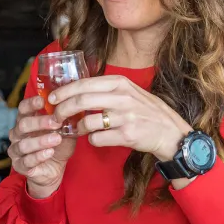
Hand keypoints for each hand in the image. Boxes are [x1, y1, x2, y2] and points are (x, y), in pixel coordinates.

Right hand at [7, 95, 76, 198]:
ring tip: (56, 139)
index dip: (31, 103)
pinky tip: (49, 152)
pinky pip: (26, 161)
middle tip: (56, 122)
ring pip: (24, 144)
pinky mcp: (20, 166)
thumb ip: (66, 121)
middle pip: (23, 125)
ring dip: (41, 141)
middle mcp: (17, 134)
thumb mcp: (64, 131)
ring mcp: (16, 150)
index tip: (43, 101)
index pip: (23, 108)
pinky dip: (38, 156)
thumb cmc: (57, 146)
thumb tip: (74, 107)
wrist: (54, 169)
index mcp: (26, 121)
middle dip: (40, 122)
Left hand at [50, 75, 191, 160]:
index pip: (84, 84)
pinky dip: (92, 140)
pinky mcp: (127, 135)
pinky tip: (96, 138)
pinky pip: (97, 138)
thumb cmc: (147, 112)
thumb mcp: (130, 92)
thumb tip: (77, 90)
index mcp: (120, 83)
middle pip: (81, 101)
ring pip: (87, 121)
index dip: (64, 91)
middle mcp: (122, 97)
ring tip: (77, 130)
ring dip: (77, 128)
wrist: (171, 133)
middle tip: (55, 116)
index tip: (52, 98)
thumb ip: (107, 89)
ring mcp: (125, 117)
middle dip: (62, 110)